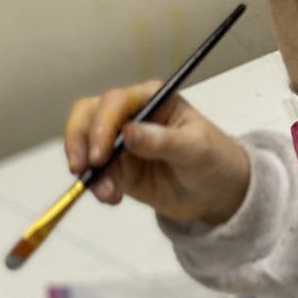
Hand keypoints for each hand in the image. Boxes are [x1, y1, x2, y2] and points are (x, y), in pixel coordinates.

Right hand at [64, 81, 250, 225]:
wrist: (218, 193)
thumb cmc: (214, 160)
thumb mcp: (195, 149)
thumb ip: (162, 141)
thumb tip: (128, 132)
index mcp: (151, 99)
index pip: (115, 102)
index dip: (101, 125)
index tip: (100, 154)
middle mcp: (130, 116)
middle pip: (88, 116)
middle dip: (79, 140)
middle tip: (82, 168)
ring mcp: (121, 144)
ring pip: (86, 147)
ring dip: (88, 170)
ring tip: (107, 193)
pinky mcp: (119, 170)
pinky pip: (97, 174)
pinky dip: (97, 186)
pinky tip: (113, 198)